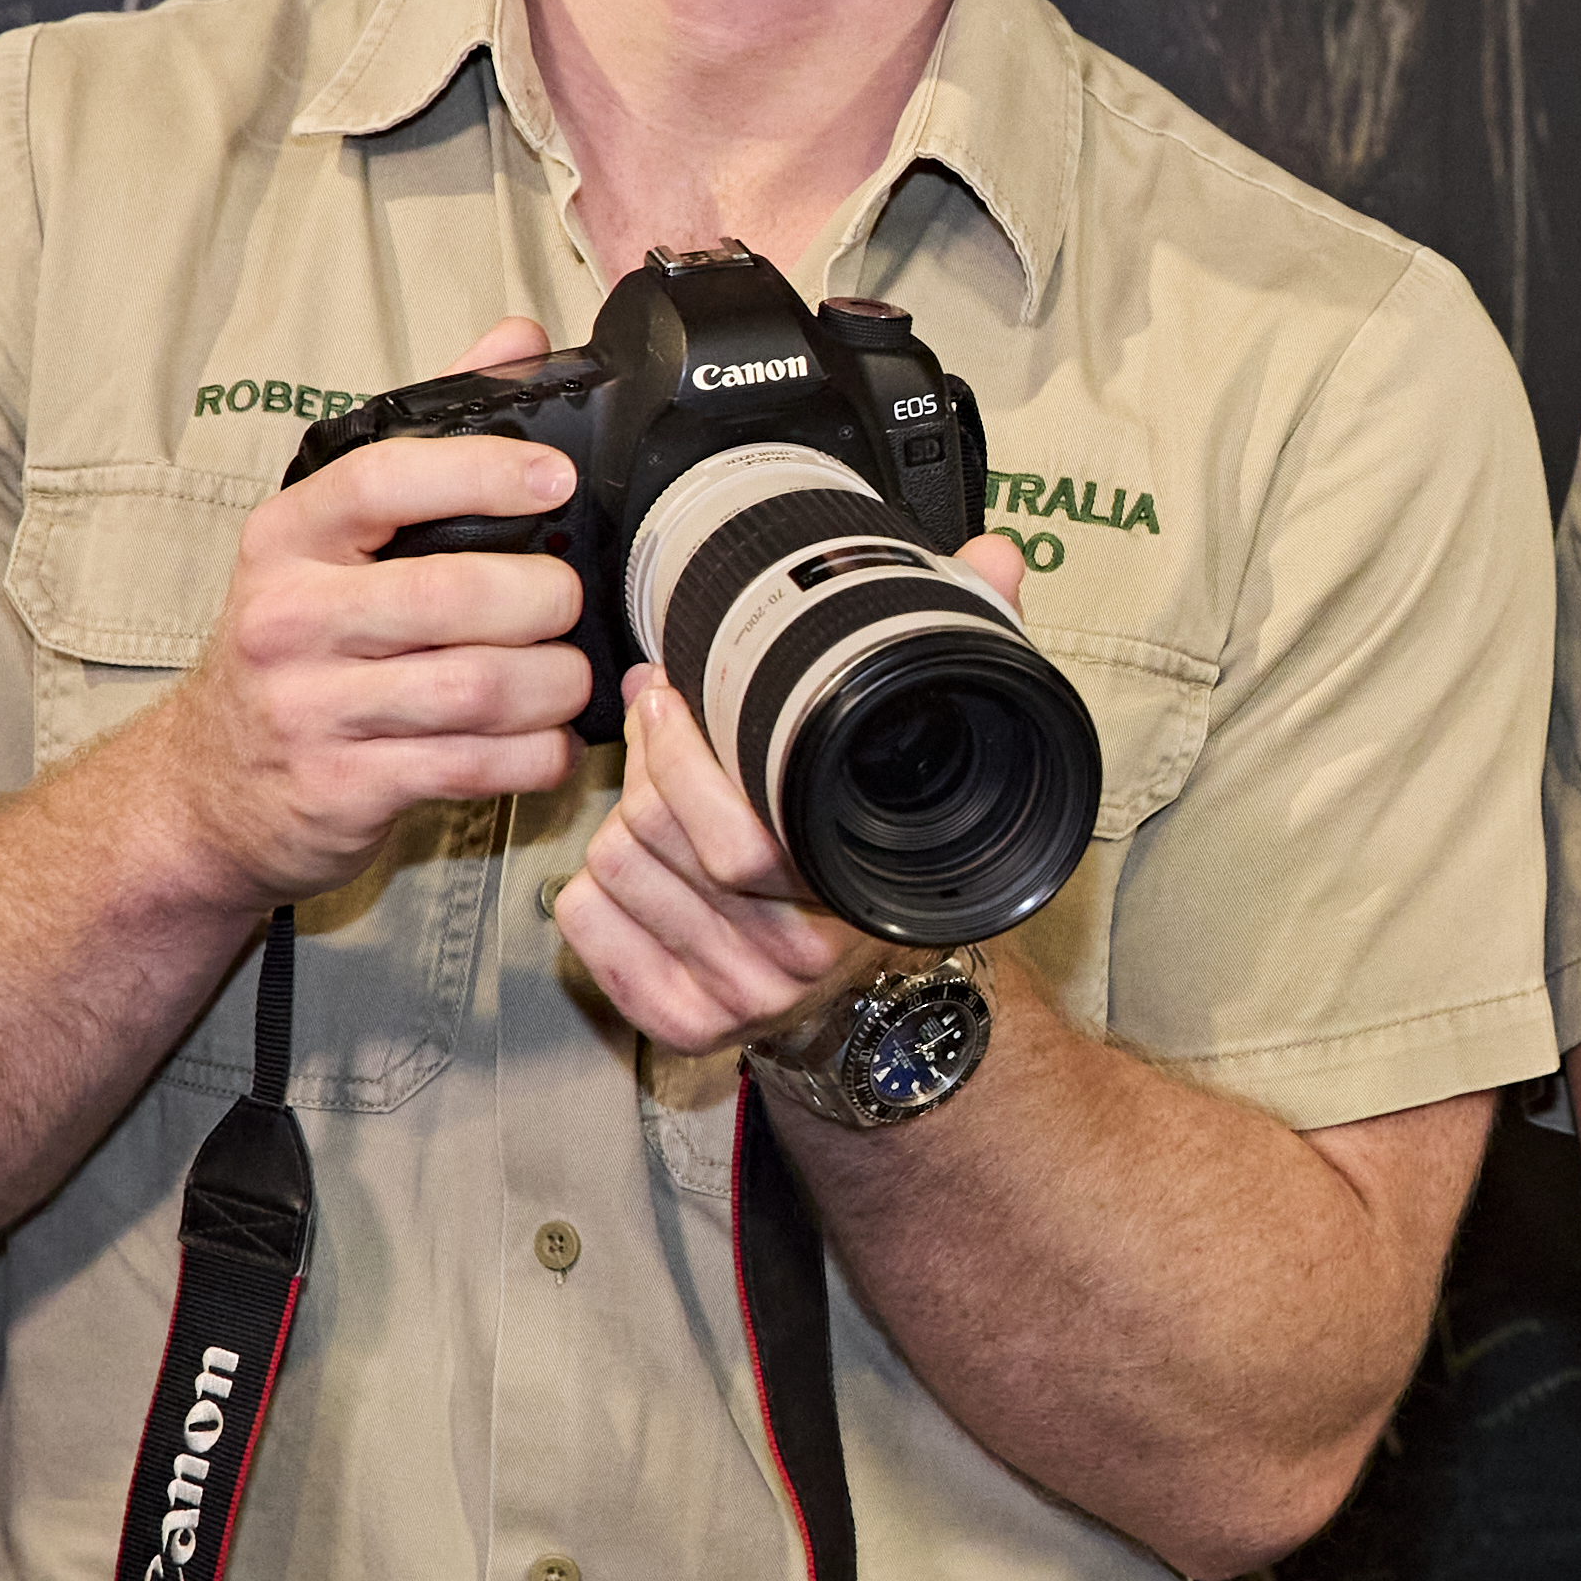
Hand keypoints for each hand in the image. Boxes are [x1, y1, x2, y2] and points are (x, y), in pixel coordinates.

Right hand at [145, 312, 592, 903]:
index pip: (381, 481)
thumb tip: (519, 338)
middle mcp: (288, 619)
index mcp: (287, 538)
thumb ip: (430, 437)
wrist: (205, 786)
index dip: (481, 472)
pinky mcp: (341, 789)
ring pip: (476, 688)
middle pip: (453, 595)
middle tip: (568, 602)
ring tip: (570, 677)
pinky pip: (470, 766)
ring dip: (552, 684)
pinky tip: (544, 741)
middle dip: (543, 600)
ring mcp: (310, 710)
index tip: (556, 478)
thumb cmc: (296, 644)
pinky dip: (533, 755)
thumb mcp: (330, 540)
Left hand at [554, 533, 1037, 1057]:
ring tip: (653, 795)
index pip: (734, 843)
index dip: (682, 754)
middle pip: (655, 838)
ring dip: (618, 817)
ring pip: (613, 869)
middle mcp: (790, 964)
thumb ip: (960, 649)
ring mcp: (731, 1000)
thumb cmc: (878, 860)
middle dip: (644, 762)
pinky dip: (589, 887)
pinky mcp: (677, 1024)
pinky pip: (585, 923)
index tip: (668, 692)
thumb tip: (995, 557)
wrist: (873, 996)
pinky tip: (631, 868)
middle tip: (654, 721)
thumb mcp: (928, 761)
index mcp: (848, 899)